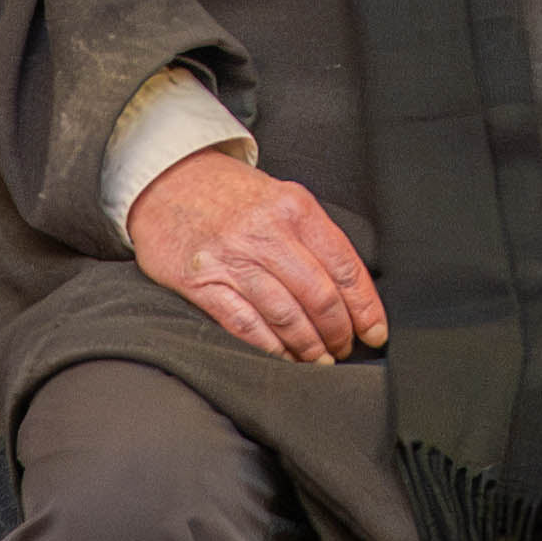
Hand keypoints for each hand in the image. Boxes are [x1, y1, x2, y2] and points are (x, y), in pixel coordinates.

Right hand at [130, 144, 387, 363]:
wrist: (166, 179)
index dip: (365, 307)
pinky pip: (245, 325)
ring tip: (318, 360)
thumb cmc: (230, 194)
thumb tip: (348, 292)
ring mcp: (232, 258)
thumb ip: (312, 237)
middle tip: (343, 350)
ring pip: (286, 316)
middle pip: (319, 297)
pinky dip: (270, 349)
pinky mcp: (202, 281)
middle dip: (338, 333)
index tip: (374, 332)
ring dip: (308, 348)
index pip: (344, 266)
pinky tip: (283, 358)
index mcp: (295, 208)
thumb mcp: (280, 197)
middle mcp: (266, 232)